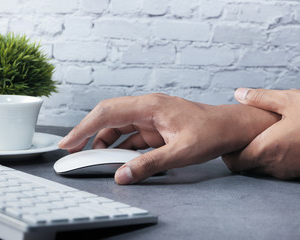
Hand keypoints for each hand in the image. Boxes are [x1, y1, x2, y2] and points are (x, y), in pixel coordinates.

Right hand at [59, 93, 277, 183]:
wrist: (230, 128)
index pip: (108, 112)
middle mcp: (147, 108)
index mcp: (151, 106)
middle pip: (108, 117)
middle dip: (89, 133)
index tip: (68, 142)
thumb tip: (122, 176)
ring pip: (118, 128)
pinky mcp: (155, 128)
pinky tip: (118, 160)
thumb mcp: (181, 152)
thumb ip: (150, 164)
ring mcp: (151, 118)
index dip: (84, 127)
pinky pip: (131, 137)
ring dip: (105, 143)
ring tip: (96, 161)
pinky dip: (121, 148)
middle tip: (74, 151)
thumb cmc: (211, 132)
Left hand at [222, 88, 299, 178]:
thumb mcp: (290, 100)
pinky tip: (281, 142)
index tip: (230, 139)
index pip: (233, 162)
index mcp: (266, 149)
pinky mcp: (299, 173)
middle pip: (245, 167)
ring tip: (262, 136)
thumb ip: (260, 97)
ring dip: (257, 156)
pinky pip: (277, 169)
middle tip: (244, 135)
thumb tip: (238, 93)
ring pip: (260, 168)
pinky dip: (272, 159)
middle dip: (240, 153)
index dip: (227, 152)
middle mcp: (273, 166)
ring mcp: (287, 172)